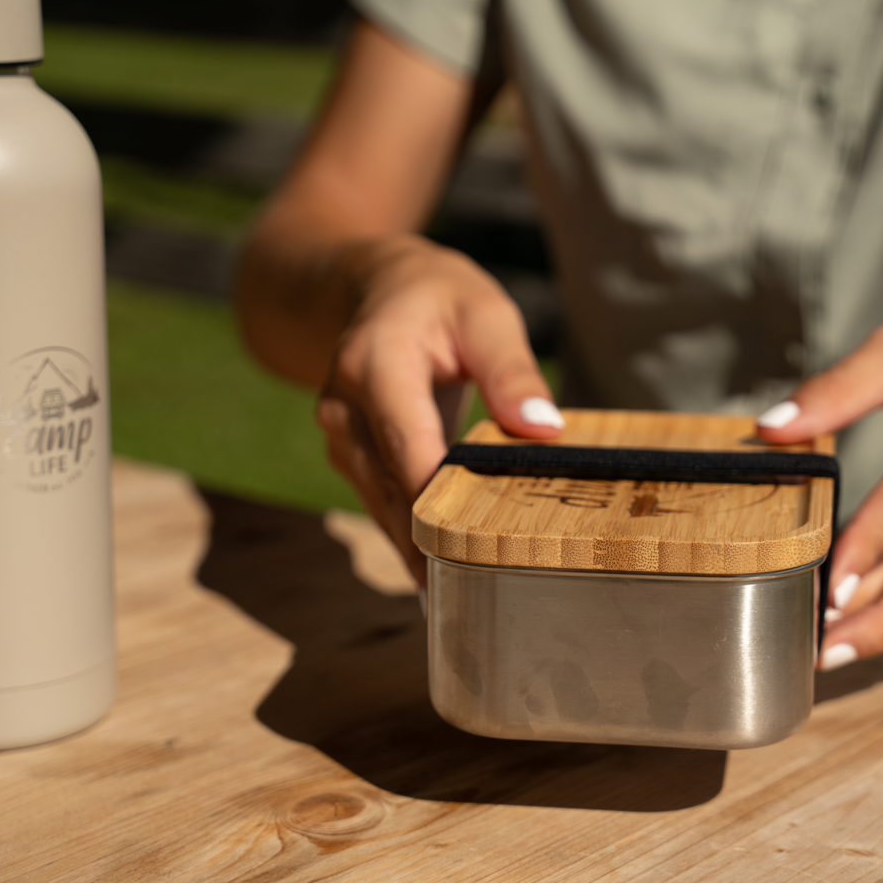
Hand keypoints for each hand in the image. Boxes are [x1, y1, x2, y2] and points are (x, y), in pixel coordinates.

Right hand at [315, 235, 562, 584]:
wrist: (377, 287)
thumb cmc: (438, 299)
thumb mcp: (486, 315)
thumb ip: (512, 370)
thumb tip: (544, 427)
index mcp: (375, 364)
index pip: (407, 447)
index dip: (434, 503)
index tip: (467, 552)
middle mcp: (343, 405)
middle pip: (386, 488)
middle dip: (425, 541)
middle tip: (468, 595)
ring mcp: (338, 433)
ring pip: (377, 502)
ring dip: (414, 544)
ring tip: (457, 595)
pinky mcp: (347, 453)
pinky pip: (377, 498)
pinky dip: (407, 529)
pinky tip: (439, 568)